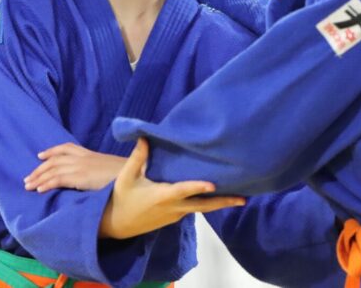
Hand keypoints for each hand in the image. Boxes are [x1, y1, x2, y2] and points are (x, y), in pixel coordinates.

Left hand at [24, 142, 125, 191]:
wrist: (137, 174)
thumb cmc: (128, 175)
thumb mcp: (111, 170)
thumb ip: (100, 172)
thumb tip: (96, 180)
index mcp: (91, 154)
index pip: (67, 148)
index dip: (52, 151)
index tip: (40, 155)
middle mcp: (84, 158)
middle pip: (55, 159)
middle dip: (40, 168)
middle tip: (28, 177)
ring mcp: (82, 166)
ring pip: (53, 169)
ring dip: (39, 177)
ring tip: (28, 186)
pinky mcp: (82, 176)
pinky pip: (59, 179)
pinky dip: (47, 184)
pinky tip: (39, 190)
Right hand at [98, 139, 245, 238]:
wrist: (117, 225)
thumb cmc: (122, 198)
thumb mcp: (126, 177)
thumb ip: (138, 157)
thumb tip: (145, 136)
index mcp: (162, 196)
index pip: (183, 191)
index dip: (197, 187)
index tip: (213, 184)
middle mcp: (173, 208)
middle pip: (202, 206)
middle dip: (223, 202)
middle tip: (243, 199)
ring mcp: (176, 215)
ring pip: (200, 208)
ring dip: (218, 202)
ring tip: (238, 194)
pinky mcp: (176, 217)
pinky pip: (194, 209)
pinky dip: (206, 202)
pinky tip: (216, 194)